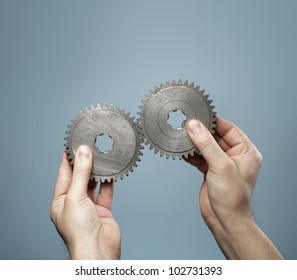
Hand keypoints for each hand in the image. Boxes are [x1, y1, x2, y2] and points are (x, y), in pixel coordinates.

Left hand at [50, 145, 120, 258]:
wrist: (98, 250)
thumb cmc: (79, 231)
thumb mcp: (76, 197)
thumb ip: (81, 174)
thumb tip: (83, 153)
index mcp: (61, 201)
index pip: (64, 174)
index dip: (68, 159)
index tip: (73, 144)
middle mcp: (74, 203)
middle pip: (80, 177)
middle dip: (84, 162)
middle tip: (90, 147)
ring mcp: (89, 206)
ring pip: (93, 183)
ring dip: (98, 171)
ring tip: (101, 156)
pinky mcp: (103, 209)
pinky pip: (106, 191)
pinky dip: (109, 182)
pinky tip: (111, 172)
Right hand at [185, 117, 282, 258]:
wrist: (224, 220)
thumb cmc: (232, 197)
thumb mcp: (221, 166)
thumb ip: (206, 144)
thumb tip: (194, 127)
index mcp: (246, 152)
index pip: (230, 129)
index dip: (215, 121)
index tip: (201, 114)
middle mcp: (234, 156)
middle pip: (216, 137)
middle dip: (202, 132)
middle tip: (188, 124)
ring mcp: (221, 164)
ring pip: (206, 147)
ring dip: (195, 142)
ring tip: (183, 136)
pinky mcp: (210, 171)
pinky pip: (200, 158)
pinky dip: (191, 154)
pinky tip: (183, 150)